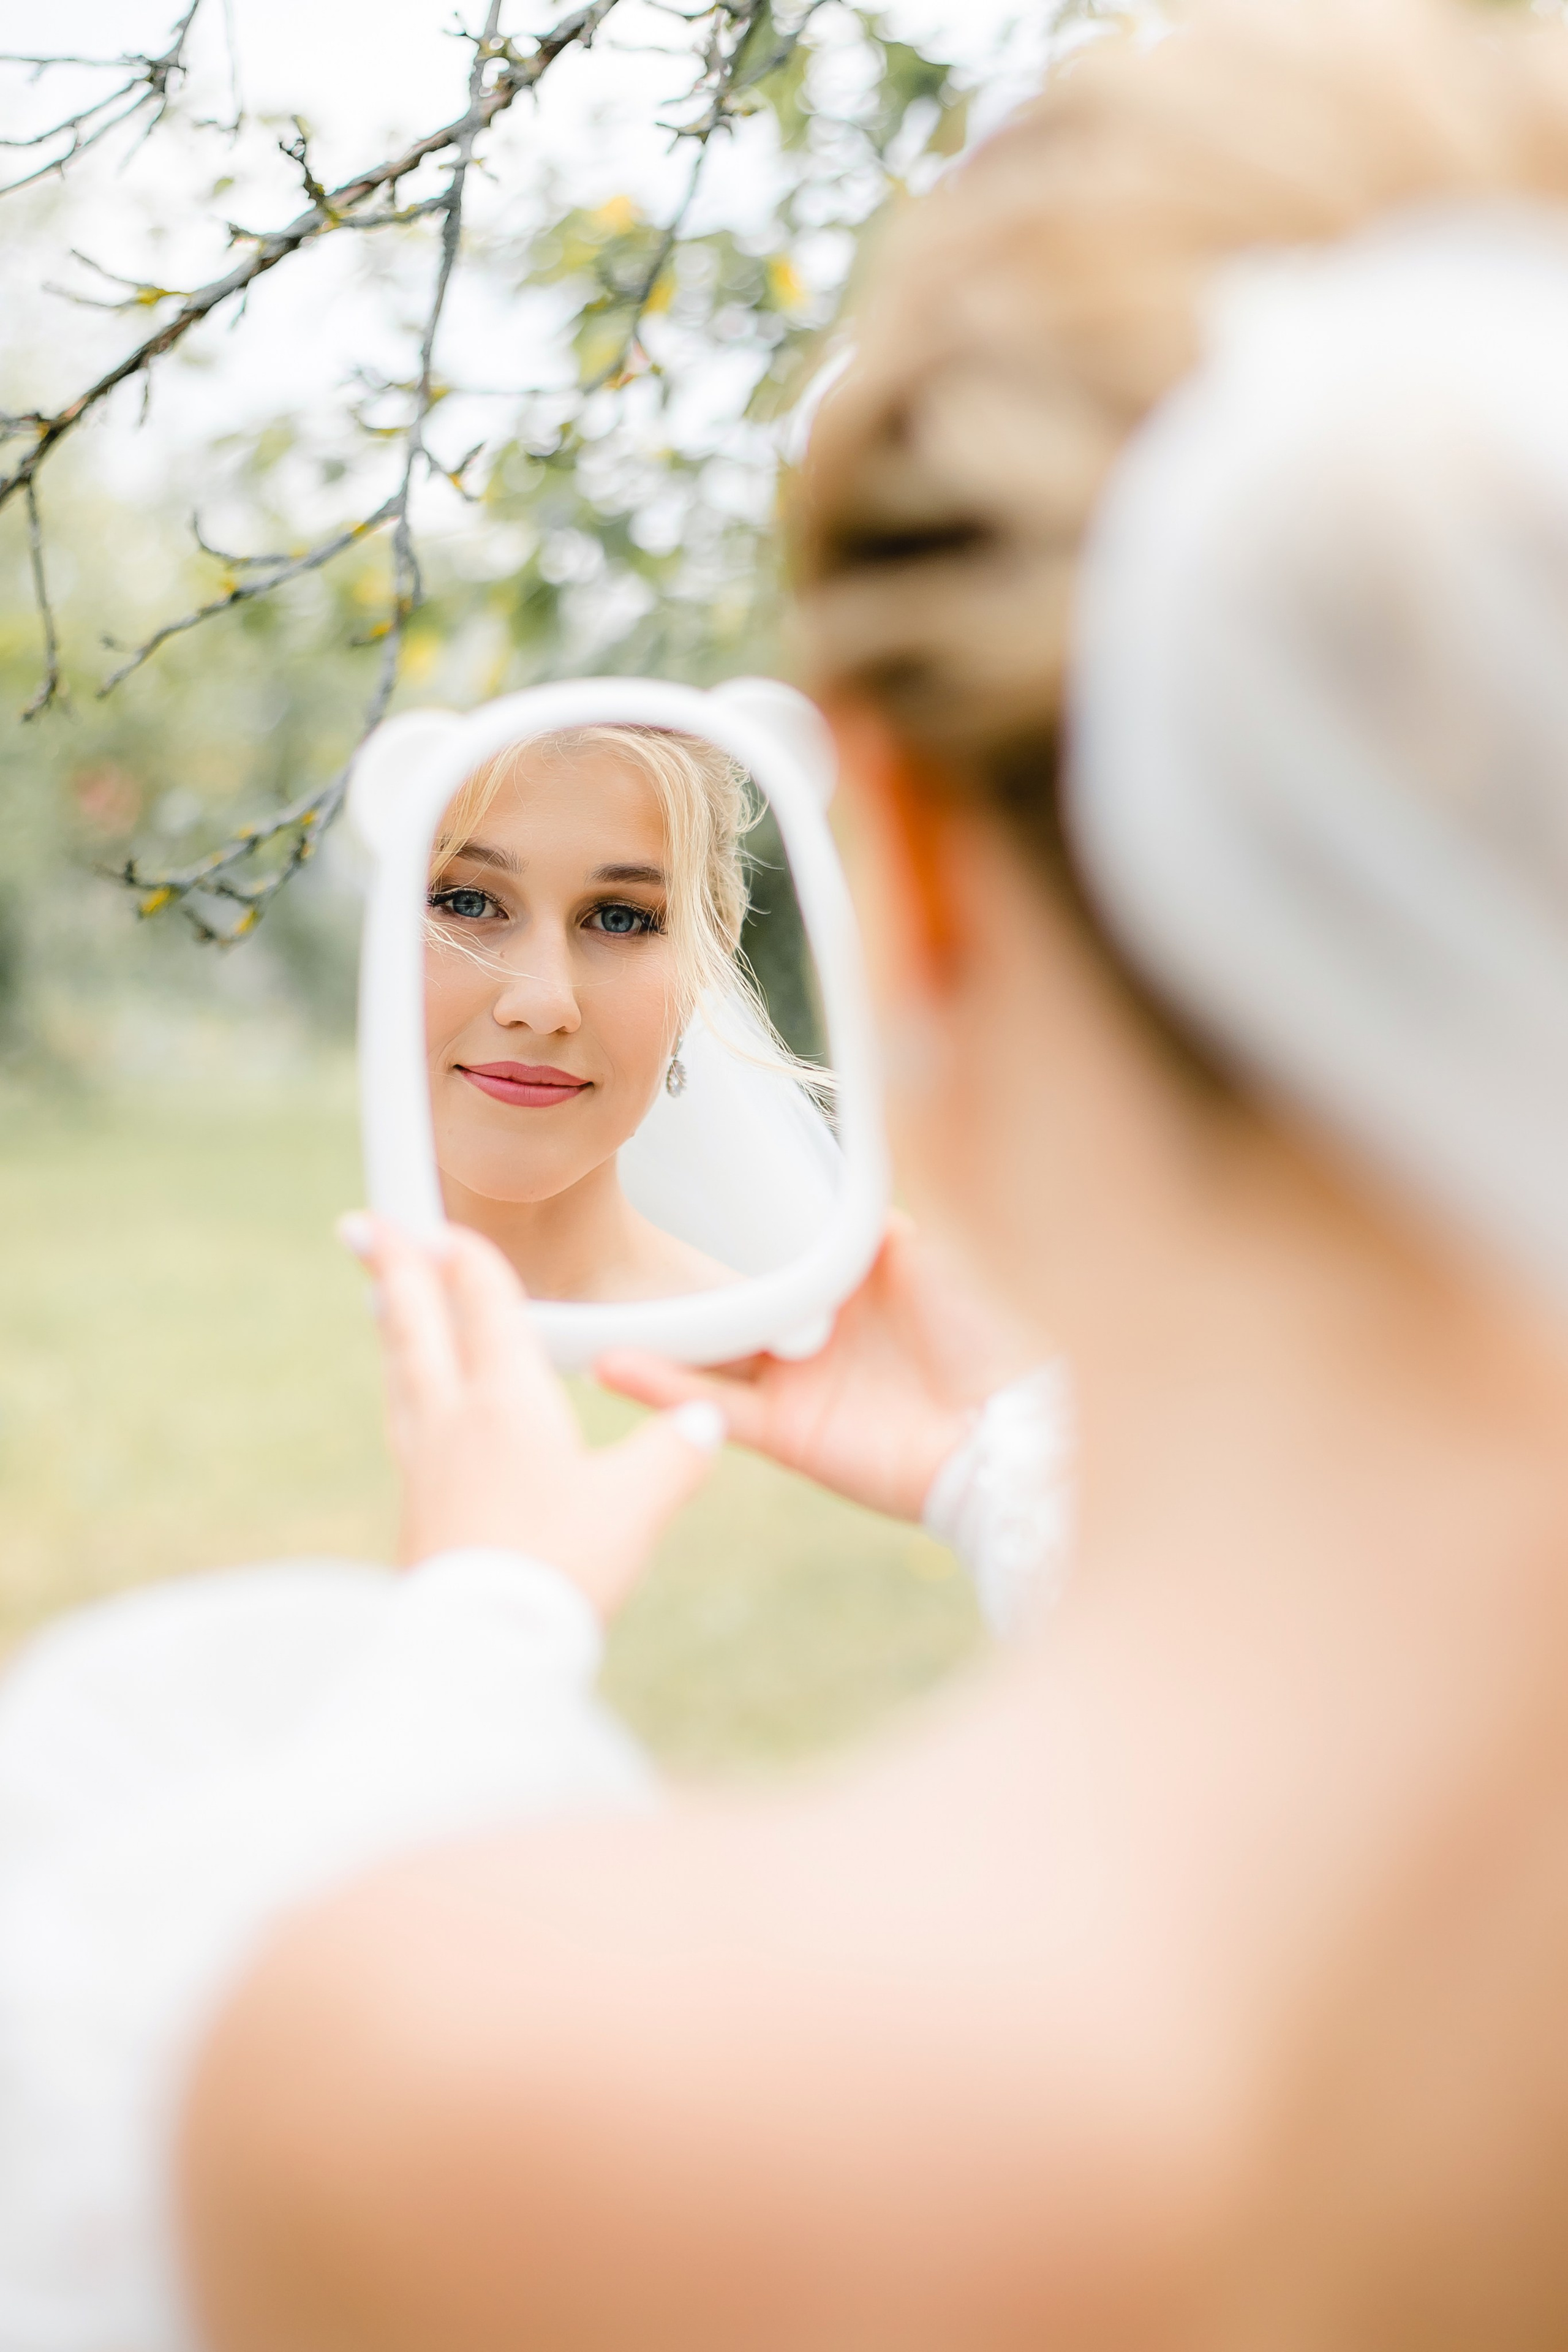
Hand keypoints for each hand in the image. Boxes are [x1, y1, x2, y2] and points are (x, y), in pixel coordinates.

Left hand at [340, 1214, 723, 1620]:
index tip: (444, 1223)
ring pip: (401, 1371)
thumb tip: (706, 1418)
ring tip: (380, 1297)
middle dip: (391, 1268)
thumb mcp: (637, 1504)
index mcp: (506, 1400)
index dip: (466, 1259)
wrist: (480, 1648)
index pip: (483, 1307)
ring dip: (391, 1323)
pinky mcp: (415, 1506)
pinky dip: (401, 1386)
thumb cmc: (558, 1567)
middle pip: (415, 1324)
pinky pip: (402, 1420)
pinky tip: (405, 1401)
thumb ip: (674, 1452)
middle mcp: (453, 1418)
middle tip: (359, 1225)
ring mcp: (424, 1462)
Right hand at [596, 1216, 1045, 1524]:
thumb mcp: (933, 1255)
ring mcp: (797, 1389)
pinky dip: (666, 1388)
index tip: (667, 1207)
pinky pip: (717, 1408)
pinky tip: (615, 1364)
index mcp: (848, 1291)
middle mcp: (815, 1339)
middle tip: (605, 1262)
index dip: (724, 1242)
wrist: (1016, 1428)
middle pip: (729, 1311)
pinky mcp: (788, 1435)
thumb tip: (834, 1182)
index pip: (770, 1262)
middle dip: (670, 1292)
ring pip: (710, 1357)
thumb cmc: (992, 1336)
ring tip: (589, 1312)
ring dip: (652, 1338)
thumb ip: (874, 1225)